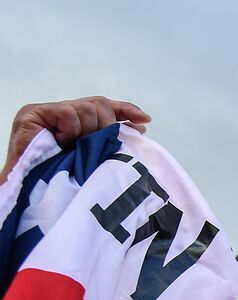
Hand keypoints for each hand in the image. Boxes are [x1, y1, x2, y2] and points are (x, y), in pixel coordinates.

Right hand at [5, 97, 149, 174]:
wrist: (29, 195)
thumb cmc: (63, 181)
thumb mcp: (94, 158)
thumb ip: (109, 139)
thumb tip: (141, 126)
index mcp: (74, 121)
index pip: (104, 106)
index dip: (126, 110)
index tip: (145, 121)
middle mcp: (59, 113)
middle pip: (99, 105)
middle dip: (106, 126)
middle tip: (98, 147)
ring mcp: (44, 111)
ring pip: (87, 108)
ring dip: (88, 132)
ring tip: (76, 149)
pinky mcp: (31, 114)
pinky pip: (68, 113)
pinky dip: (71, 130)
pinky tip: (63, 143)